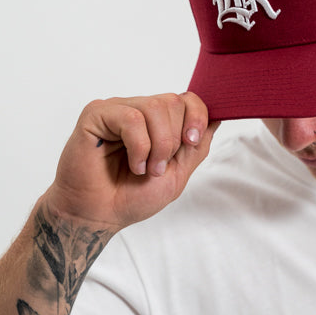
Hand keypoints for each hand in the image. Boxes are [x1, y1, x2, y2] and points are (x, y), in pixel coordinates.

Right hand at [44, 92, 219, 230]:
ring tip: (143, 169)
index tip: (191, 142)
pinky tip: (132, 164)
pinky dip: (138, 147)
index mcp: (157, 122)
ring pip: (154, 107)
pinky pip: (130, 119)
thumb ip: (197, 147)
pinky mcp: (96, 114)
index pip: (187, 99)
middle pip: (174, 102)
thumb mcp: (177, 174)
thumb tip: (219, 118)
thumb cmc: (130, 197)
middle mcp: (138, 110)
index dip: (197, 117)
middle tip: (157, 168)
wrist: (99, 215)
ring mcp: (117, 110)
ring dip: (157, 146)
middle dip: (173, 141)